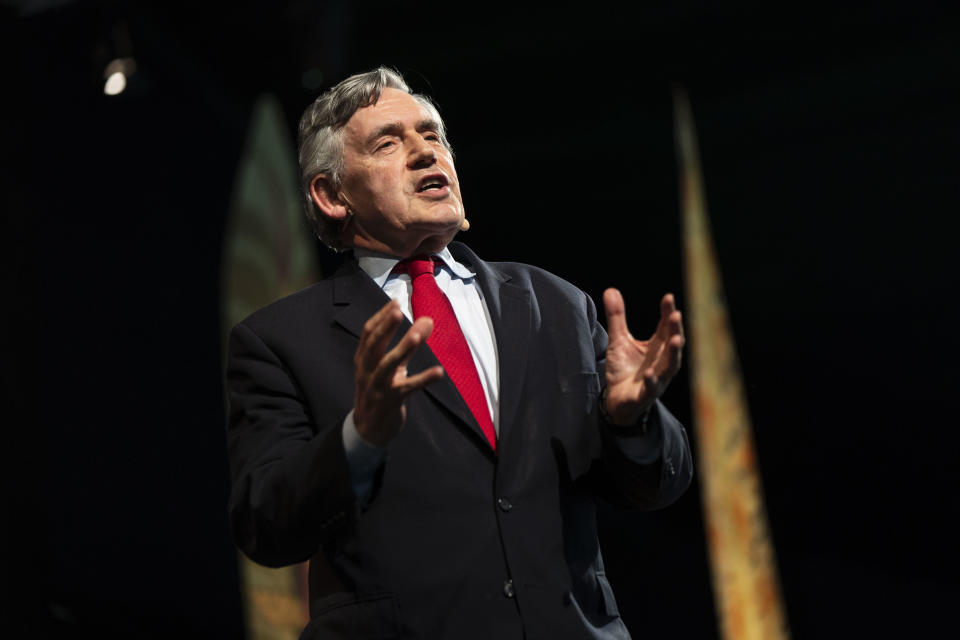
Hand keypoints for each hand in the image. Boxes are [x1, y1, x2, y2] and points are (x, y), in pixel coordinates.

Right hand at [353, 300, 443, 445]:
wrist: (369, 430)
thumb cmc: (380, 391)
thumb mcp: (389, 367)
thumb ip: (407, 345)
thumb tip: (427, 320)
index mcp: (363, 360)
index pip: (368, 333)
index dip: (380, 317)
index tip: (394, 301)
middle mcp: (367, 371)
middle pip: (374, 345)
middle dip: (386, 327)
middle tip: (398, 311)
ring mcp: (377, 387)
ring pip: (388, 364)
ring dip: (403, 348)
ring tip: (418, 334)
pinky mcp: (391, 401)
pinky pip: (408, 388)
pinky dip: (423, 379)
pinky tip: (439, 372)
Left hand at [602, 289, 684, 425]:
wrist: (617, 401)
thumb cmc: (624, 369)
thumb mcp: (618, 340)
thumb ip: (617, 317)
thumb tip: (611, 290)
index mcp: (657, 348)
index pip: (665, 328)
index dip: (668, 313)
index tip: (668, 298)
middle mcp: (661, 362)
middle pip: (672, 345)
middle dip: (675, 330)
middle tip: (676, 315)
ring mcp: (656, 380)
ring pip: (669, 367)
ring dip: (673, 354)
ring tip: (674, 340)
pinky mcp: (644, 395)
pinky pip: (651, 389)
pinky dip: (652, 381)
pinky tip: (650, 373)